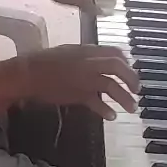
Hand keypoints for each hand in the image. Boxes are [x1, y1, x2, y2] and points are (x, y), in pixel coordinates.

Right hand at [16, 44, 138, 119]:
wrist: (29, 74)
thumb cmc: (44, 61)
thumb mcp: (68, 51)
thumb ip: (85, 55)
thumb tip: (98, 61)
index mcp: (87, 50)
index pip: (114, 52)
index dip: (126, 62)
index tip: (130, 69)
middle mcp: (89, 63)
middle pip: (117, 67)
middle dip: (131, 78)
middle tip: (137, 89)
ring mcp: (84, 79)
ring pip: (111, 86)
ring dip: (124, 97)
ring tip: (132, 107)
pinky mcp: (78, 95)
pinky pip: (96, 103)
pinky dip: (105, 110)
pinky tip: (111, 116)